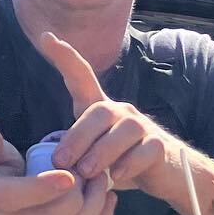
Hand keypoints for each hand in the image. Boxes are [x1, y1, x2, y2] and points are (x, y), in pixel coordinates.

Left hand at [39, 33, 176, 198]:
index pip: (83, 78)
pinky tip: (116, 176)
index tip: (46, 38)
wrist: (167, 176)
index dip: (66, 58)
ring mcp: (144, 128)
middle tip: (62, 161)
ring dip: (102, 151)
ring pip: (125, 128)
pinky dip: (129, 163)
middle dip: (78, 135)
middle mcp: (123, 113)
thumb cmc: (122, 164)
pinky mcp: (161, 147)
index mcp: (102, 112)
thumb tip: (49, 156)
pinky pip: (146, 149)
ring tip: (87, 172)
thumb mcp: (93, 157)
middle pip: (100, 110)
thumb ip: (76, 153)